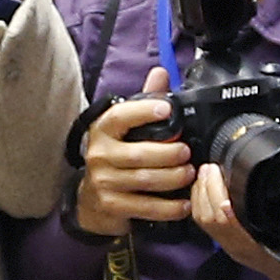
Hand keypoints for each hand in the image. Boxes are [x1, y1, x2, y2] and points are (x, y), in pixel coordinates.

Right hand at [73, 67, 193, 238]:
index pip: (120, 117)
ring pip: (146, 180)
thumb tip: (160, 72)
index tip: (167, 109)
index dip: (143, 112)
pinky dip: (169, 207)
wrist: (91, 201)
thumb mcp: (124, 128)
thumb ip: (144, 101)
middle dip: (169, 154)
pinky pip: (146, 206)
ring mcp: (104, 182)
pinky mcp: (112, 205)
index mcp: (103, 130)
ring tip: (189, 174)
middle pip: (139, 154)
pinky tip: (183, 203)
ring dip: (173, 178)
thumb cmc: (114, 158)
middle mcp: (100, 155)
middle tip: (187, 153)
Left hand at [189, 162, 279, 279]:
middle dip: (204, 190)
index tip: (218, 171)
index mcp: (257, 245)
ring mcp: (234, 248)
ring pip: (205, 223)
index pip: (225, 220)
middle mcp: (241, 248)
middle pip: (209, 219)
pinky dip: (202, 205)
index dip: (216, 194)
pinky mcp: (231, 246)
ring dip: (200, 196)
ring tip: (206, 174)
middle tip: (209, 167)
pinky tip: (208, 190)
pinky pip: (208, 226)